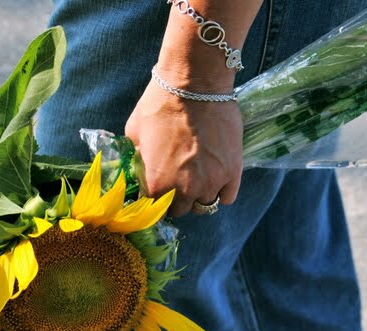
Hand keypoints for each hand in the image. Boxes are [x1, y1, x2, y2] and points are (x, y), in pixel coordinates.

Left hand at [125, 78, 242, 217]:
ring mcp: (211, 183)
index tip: (158, 187)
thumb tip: (139, 170)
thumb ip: (137, 161)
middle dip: (176, 199)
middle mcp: (185, 191)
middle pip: (180, 210)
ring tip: (198, 175)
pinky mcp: (232, 173)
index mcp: (157, 186)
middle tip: (177, 180)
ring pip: (204, 204)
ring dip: (199, 194)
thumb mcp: (134, 134)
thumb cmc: (159, 105)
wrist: (195, 85)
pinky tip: (215, 176)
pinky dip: (221, 191)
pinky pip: (226, 197)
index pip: (154, 208)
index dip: (155, 197)